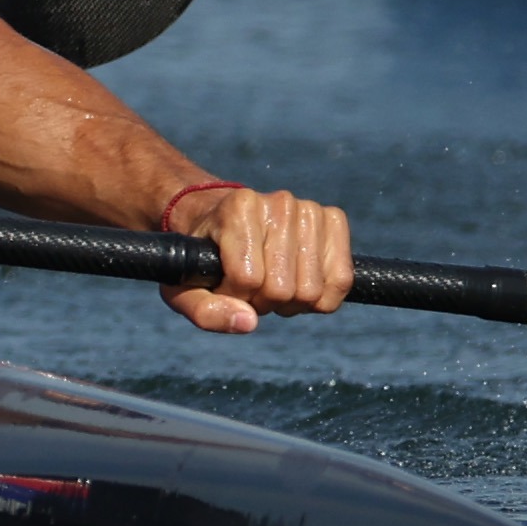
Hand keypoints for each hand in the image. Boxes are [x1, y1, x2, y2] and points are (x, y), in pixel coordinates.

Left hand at [156, 180, 353, 334]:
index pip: (248, 280)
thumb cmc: (202, 257)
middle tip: (252, 287)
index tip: (226, 285)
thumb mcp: (184, 287)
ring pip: (313, 289)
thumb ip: (205, 311)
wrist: (222, 219)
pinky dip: (323, 298)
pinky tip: (300, 285)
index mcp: (238, 209)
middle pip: (283, 289)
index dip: (236, 296)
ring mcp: (309, 209)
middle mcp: (278, 202)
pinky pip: (342, 279)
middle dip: (265, 301)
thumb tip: (249, 323)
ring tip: (273, 284)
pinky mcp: (332, 219)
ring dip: (292, 302)